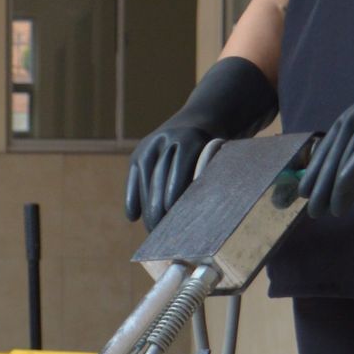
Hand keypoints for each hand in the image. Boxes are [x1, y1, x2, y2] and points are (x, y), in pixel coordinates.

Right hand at [123, 54, 279, 224]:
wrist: (203, 117)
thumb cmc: (219, 148)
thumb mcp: (221, 157)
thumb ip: (212, 178)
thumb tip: (210, 219)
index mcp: (190, 139)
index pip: (178, 173)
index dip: (174, 199)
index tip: (174, 223)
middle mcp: (167, 138)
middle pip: (158, 180)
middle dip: (158, 209)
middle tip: (162, 236)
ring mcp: (151, 143)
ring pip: (145, 181)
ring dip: (147, 207)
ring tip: (153, 231)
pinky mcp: (139, 151)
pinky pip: (133, 178)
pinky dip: (133, 197)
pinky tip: (133, 217)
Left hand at [297, 29, 353, 219]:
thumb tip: (345, 198)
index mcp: (351, 118)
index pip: (325, 151)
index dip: (313, 175)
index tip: (304, 199)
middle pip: (329, 158)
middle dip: (318, 188)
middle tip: (312, 214)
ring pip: (341, 163)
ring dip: (331, 192)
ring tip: (326, 214)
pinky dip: (347, 185)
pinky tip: (343, 204)